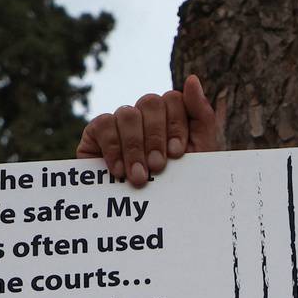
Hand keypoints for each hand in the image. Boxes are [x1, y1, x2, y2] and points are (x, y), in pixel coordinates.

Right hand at [77, 75, 220, 187]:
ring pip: (127, 113)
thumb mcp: (201, 153)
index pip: (172, 100)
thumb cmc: (181, 187)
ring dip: (135, 146)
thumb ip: (201, 115)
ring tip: (140, 177)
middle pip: (150, 102)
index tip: (178, 154)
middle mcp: (145, 116)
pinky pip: (102, 125)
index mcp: (171, 116)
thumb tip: (192, 79)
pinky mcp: (96, 135)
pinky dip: (113, 147)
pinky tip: (119, 170)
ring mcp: (120, 123)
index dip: (176, 125)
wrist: (154, 219)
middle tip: (158, 167)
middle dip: (156, 136)